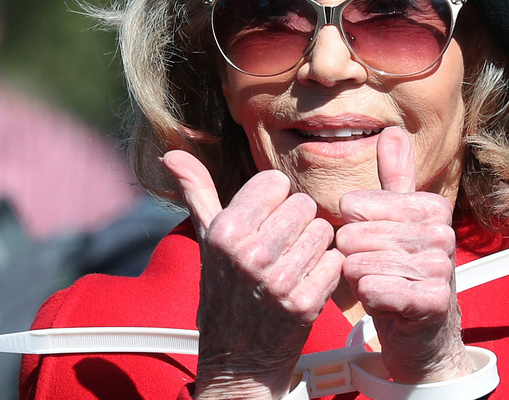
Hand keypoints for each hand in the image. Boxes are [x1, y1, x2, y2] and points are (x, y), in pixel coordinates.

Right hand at [163, 151, 343, 398]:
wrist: (236, 357)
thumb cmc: (224, 288)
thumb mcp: (207, 238)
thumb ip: (197, 191)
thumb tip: (173, 153)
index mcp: (226, 231)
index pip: (276, 182)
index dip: (274, 200)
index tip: (264, 221)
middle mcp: (250, 254)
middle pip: (304, 204)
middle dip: (296, 222)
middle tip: (280, 246)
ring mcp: (278, 280)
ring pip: (323, 230)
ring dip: (313, 245)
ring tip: (293, 263)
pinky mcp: (305, 303)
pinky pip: (335, 261)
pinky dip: (326, 271)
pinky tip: (306, 282)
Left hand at [336, 127, 472, 382]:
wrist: (422, 332)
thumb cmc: (400, 271)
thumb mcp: (396, 221)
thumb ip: (395, 178)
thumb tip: (394, 130)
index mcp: (431, 207)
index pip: (356, 205)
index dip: (351, 228)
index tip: (370, 242)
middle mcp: (441, 233)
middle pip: (355, 235)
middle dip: (350, 257)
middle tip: (368, 269)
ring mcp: (440, 268)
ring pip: (361, 264)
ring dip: (358, 279)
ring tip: (375, 284)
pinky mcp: (433, 302)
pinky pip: (375, 290)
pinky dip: (368, 298)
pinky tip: (381, 302)